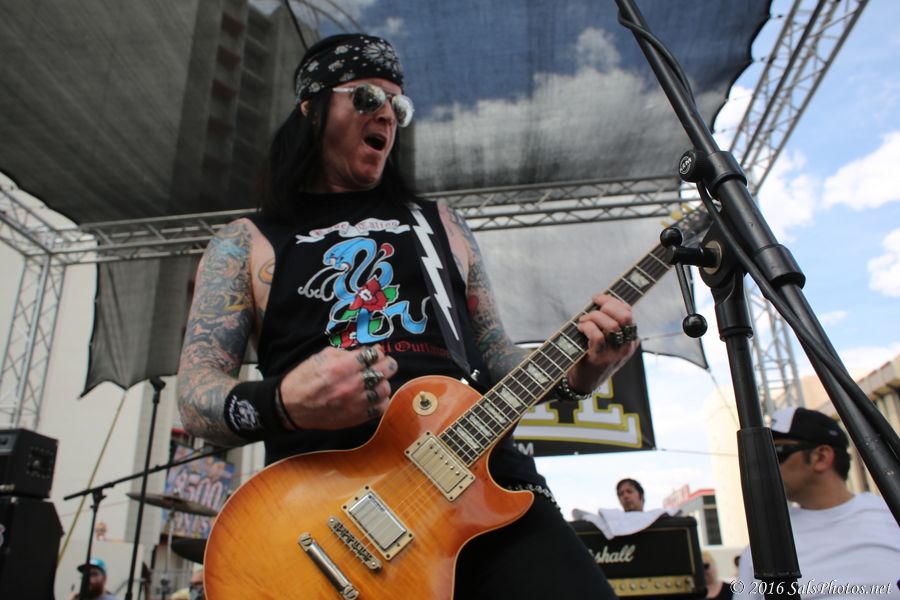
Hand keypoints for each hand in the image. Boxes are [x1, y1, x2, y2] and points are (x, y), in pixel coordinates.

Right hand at [279, 345, 398, 428]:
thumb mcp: (323, 356)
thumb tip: (370, 351)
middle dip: (386, 364)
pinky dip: (380, 401)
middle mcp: (352, 384)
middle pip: (386, 370)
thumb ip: (348, 353)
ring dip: (382, 383)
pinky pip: (380, 407)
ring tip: (374, 382)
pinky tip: (372, 397)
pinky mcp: (357, 417)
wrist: (292, 406)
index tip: (374, 354)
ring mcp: (356, 402)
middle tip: (382, 365)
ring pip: (385, 388)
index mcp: (343, 366)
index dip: (377, 352)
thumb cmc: (306, 378)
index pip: (374, 354)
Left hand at [569, 293, 639, 391]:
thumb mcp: (607, 341)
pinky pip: (597, 336)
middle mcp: (626, 347)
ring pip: (612, 325)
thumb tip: (599, 301)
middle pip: (625, 317)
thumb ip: (608, 324)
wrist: (582, 383)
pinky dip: (587, 327)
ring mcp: (614, 354)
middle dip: (606, 305)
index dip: (612, 300)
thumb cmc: (591, 356)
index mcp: (630, 340)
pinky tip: (580, 328)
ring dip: (594, 317)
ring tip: (584, 321)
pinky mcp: (600, 359)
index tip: (597, 298)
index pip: (628, 313)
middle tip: (592, 307)